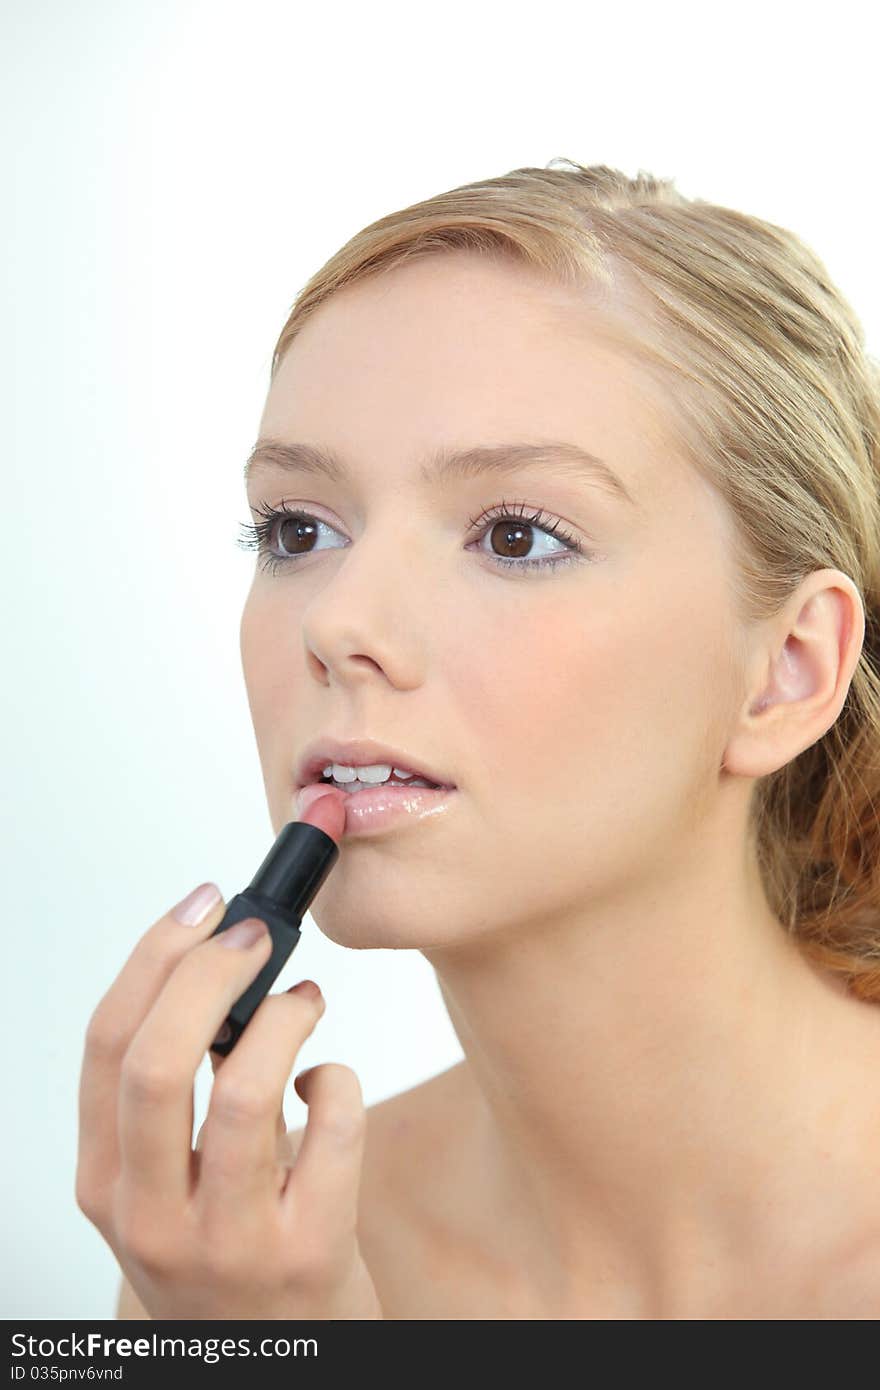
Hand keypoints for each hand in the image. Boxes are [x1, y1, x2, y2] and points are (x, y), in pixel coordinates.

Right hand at [75, 886, 383, 1319]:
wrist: (277, 1358)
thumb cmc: (224, 1250)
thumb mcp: (166, 1182)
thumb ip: (173, 1092)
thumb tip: (219, 966)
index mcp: (105, 1182)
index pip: (107, 1045)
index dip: (154, 957)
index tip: (201, 906)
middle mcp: (152, 1217)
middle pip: (159, 1061)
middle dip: (212, 973)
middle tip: (257, 935)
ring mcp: (228, 1242)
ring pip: (246, 1091)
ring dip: (285, 1018)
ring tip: (304, 1004)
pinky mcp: (308, 1252)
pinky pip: (332, 1129)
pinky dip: (338, 1078)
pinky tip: (327, 1082)